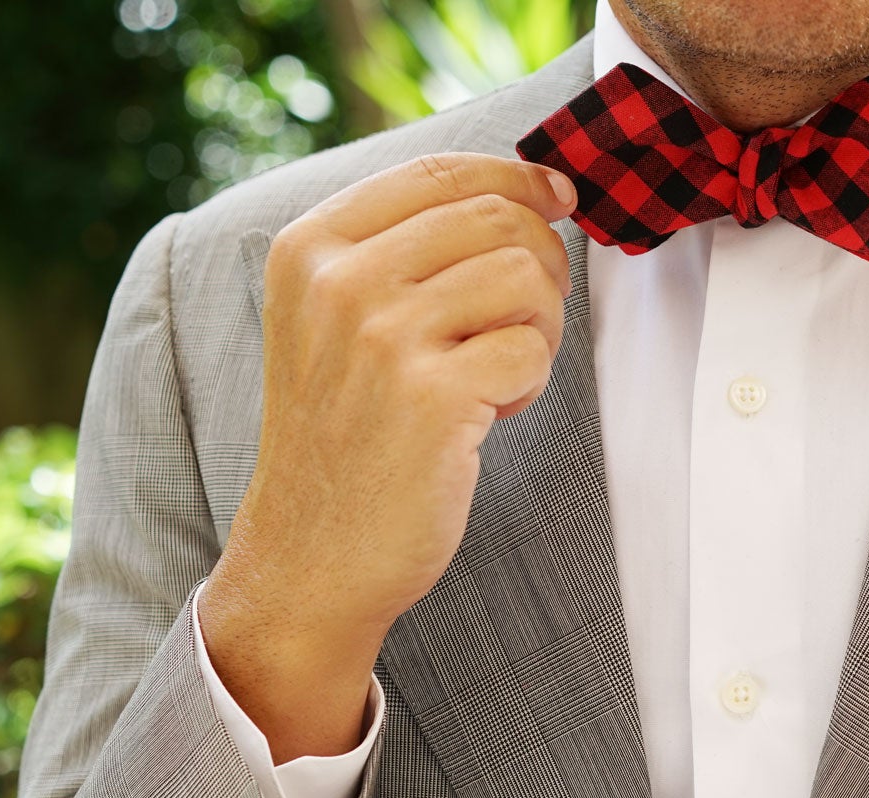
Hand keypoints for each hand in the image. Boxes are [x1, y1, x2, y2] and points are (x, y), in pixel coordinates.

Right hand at [199, 151, 576, 760]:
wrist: (310, 556)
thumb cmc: (346, 435)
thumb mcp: (338, 319)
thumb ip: (406, 249)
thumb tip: (537, 190)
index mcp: (310, 246)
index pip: (441, 171)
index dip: (517, 178)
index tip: (558, 200)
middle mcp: (339, 280)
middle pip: (497, 217)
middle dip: (539, 267)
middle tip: (522, 325)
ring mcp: (382, 337)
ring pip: (525, 277)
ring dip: (539, 328)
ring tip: (496, 374)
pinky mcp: (431, 397)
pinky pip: (531, 350)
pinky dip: (528, 384)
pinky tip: (486, 415)